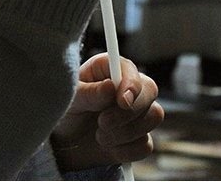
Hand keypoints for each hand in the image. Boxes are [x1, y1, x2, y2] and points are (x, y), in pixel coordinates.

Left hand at [51, 54, 163, 170]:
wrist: (67, 142)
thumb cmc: (67, 111)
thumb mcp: (71, 100)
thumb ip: (89, 93)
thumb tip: (110, 87)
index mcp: (108, 70)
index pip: (131, 70)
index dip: (131, 84)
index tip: (122, 101)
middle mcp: (128, 87)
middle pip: (150, 91)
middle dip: (127, 112)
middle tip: (102, 123)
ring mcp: (138, 112)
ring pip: (153, 116)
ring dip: (125, 132)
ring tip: (99, 135)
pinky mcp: (141, 136)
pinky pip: (146, 144)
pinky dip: (126, 150)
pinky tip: (109, 147)